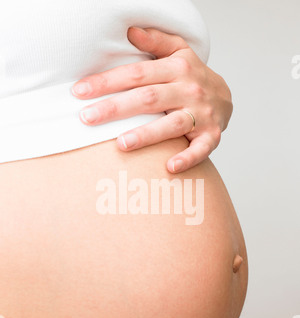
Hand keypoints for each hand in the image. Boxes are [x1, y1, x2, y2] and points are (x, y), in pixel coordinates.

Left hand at [72, 27, 232, 172]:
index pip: (137, 74)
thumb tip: (130, 31)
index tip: (80, 92)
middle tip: (87, 118)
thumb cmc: (193, 77)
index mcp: (177, 69)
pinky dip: (187, 158)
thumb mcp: (180, 52)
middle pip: (148, 99)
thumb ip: (157, 41)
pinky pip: (200, 149)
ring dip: (147, 134)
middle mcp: (189, 90)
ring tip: (121, 144)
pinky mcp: (212, 136)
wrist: (226, 98)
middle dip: (116, 108)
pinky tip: (170, 167)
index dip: (107, 82)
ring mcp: (201, 115)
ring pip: (171, 124)